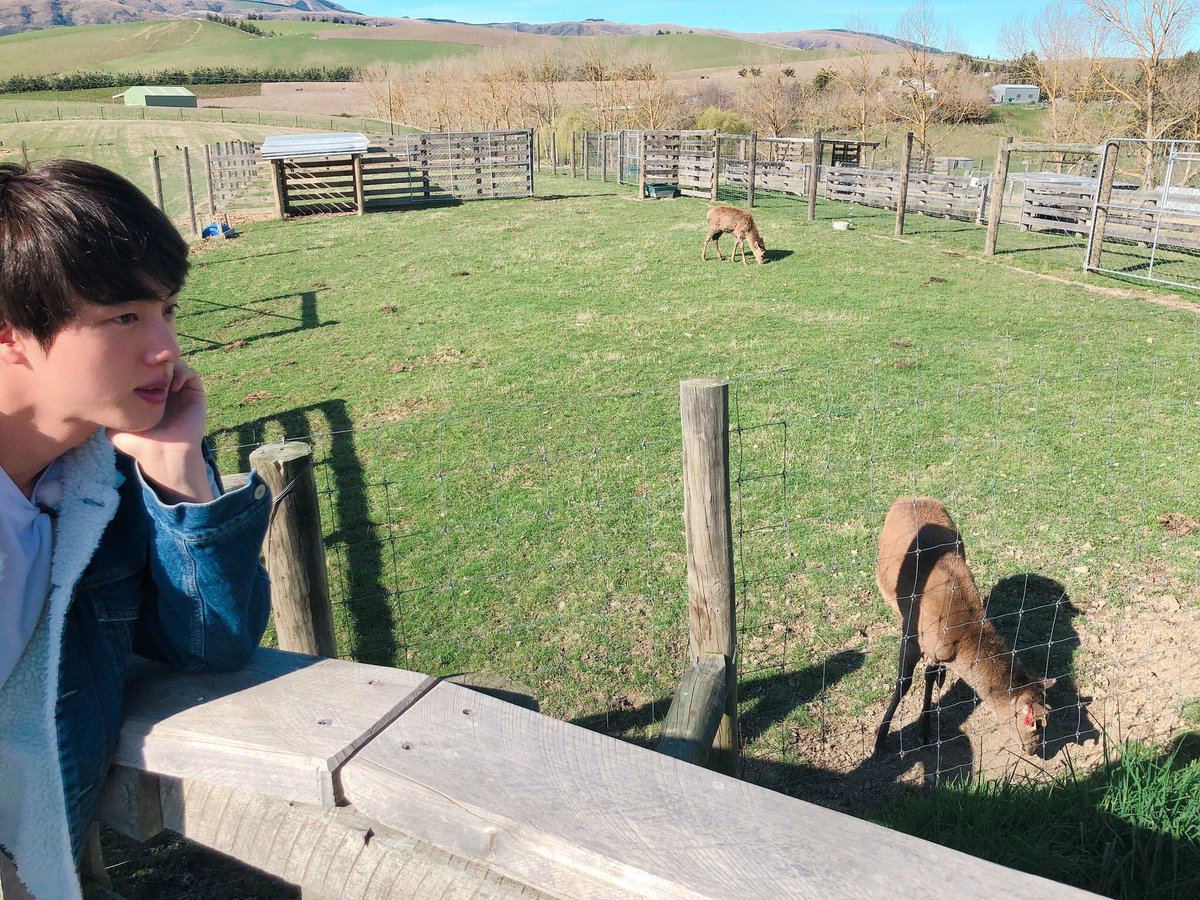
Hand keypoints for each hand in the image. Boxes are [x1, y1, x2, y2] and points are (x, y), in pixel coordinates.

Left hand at [108, 361, 214, 502]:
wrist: (163, 455)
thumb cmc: (139, 443)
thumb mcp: (113, 427)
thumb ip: (105, 411)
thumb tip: (92, 394)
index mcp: (146, 393)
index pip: (142, 368)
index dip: (136, 362)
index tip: (128, 366)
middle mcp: (164, 389)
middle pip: (159, 362)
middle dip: (153, 360)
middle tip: (145, 366)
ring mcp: (179, 390)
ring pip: (175, 363)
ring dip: (168, 364)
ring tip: (160, 378)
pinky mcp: (194, 393)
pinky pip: (191, 373)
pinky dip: (182, 372)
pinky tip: (172, 386)